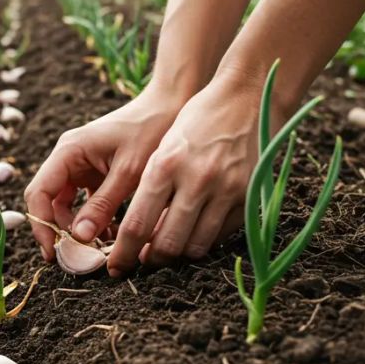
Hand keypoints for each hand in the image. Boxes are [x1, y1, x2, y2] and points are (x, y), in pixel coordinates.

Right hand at [24, 80, 188, 261]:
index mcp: (68, 151)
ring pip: (65, 204)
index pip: (38, 192)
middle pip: (48, 201)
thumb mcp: (128, 173)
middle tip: (77, 258)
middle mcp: (68, 157)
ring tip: (98, 249)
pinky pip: (84, 201)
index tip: (53, 252)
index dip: (41, 224)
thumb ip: (102, 206)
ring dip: (77, 228)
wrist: (171, 106)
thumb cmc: (150, 132)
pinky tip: (110, 235)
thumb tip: (79, 238)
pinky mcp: (95, 172)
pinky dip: (93, 219)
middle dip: (59, 231)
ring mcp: (80, 164)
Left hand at [107, 69, 276, 274]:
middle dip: (151, 260)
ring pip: (195, 246)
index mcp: (165, 165)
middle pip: (167, 243)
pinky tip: (193, 233)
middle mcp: (196, 180)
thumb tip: (141, 236)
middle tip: (143, 261)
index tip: (115, 267)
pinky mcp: (249, 196)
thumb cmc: (195, 121)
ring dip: (178, 255)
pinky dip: (204, 241)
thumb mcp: (164, 148)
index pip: (137, 225)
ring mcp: (227, 190)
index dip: (124, 253)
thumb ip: (152, 189)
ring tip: (167, 249)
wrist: (247, 96)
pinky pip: (222, 235)